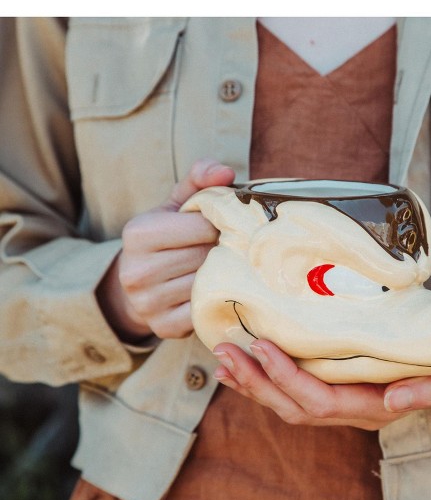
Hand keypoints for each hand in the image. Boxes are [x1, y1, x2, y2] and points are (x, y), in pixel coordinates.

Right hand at [96, 158, 234, 341]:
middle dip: (220, 250)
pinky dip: (214, 300)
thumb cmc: (166, 238)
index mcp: (137, 233)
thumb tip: (225, 172)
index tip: (215, 228)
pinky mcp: (164, 327)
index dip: (217, 225)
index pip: (203, 226)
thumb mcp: (176, 205)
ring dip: (220, 275)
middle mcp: (136, 271)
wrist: (138, 285)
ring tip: (216, 268)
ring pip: (208, 283)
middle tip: (220, 249)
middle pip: (207, 256)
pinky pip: (205, 310)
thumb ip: (200, 181)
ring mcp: (148, 303)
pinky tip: (212, 290)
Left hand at [211, 317, 430, 429]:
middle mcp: (353, 410)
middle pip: (294, 407)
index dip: (288, 378)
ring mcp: (343, 401)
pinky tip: (243, 365)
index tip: (262, 346)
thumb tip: (397, 399)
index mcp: (376, 406)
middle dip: (257, 383)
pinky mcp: (337, 386)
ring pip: (288, 403)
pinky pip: (294, 390)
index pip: (321, 401)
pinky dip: (265, 379)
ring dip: (253, 383)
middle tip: (224, 354)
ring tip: (222, 362)